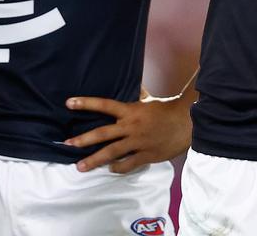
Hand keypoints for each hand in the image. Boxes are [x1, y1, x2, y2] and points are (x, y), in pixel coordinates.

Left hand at [64, 94, 191, 173]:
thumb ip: (139, 95)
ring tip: (80, 167)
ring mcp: (138, 142)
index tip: (69, 103)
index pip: (104, 105)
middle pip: (102, 134)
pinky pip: (128, 164)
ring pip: (111, 153)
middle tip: (68, 144)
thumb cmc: (169, 109)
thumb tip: (134, 85)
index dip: (86, 103)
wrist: (188, 123)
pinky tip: (111, 169)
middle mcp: (131, 126)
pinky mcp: (146, 155)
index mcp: (131, 111)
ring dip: (94, 160)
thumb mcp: (151, 100)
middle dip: (83, 140)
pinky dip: (117, 168)